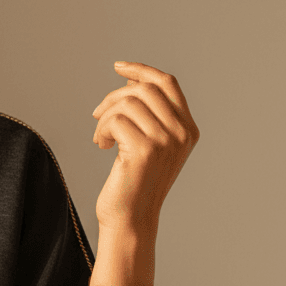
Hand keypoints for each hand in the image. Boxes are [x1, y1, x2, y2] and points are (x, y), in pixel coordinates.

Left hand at [91, 61, 199, 232]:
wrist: (131, 218)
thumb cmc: (134, 182)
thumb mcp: (148, 145)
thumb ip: (149, 116)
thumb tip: (129, 83)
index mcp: (188, 129)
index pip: (168, 84)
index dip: (142, 70)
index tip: (118, 67)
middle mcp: (182, 133)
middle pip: (145, 89)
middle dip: (114, 96)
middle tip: (97, 115)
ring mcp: (166, 141)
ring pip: (128, 103)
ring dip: (105, 117)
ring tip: (101, 138)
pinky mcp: (145, 150)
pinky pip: (116, 120)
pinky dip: (102, 130)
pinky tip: (102, 146)